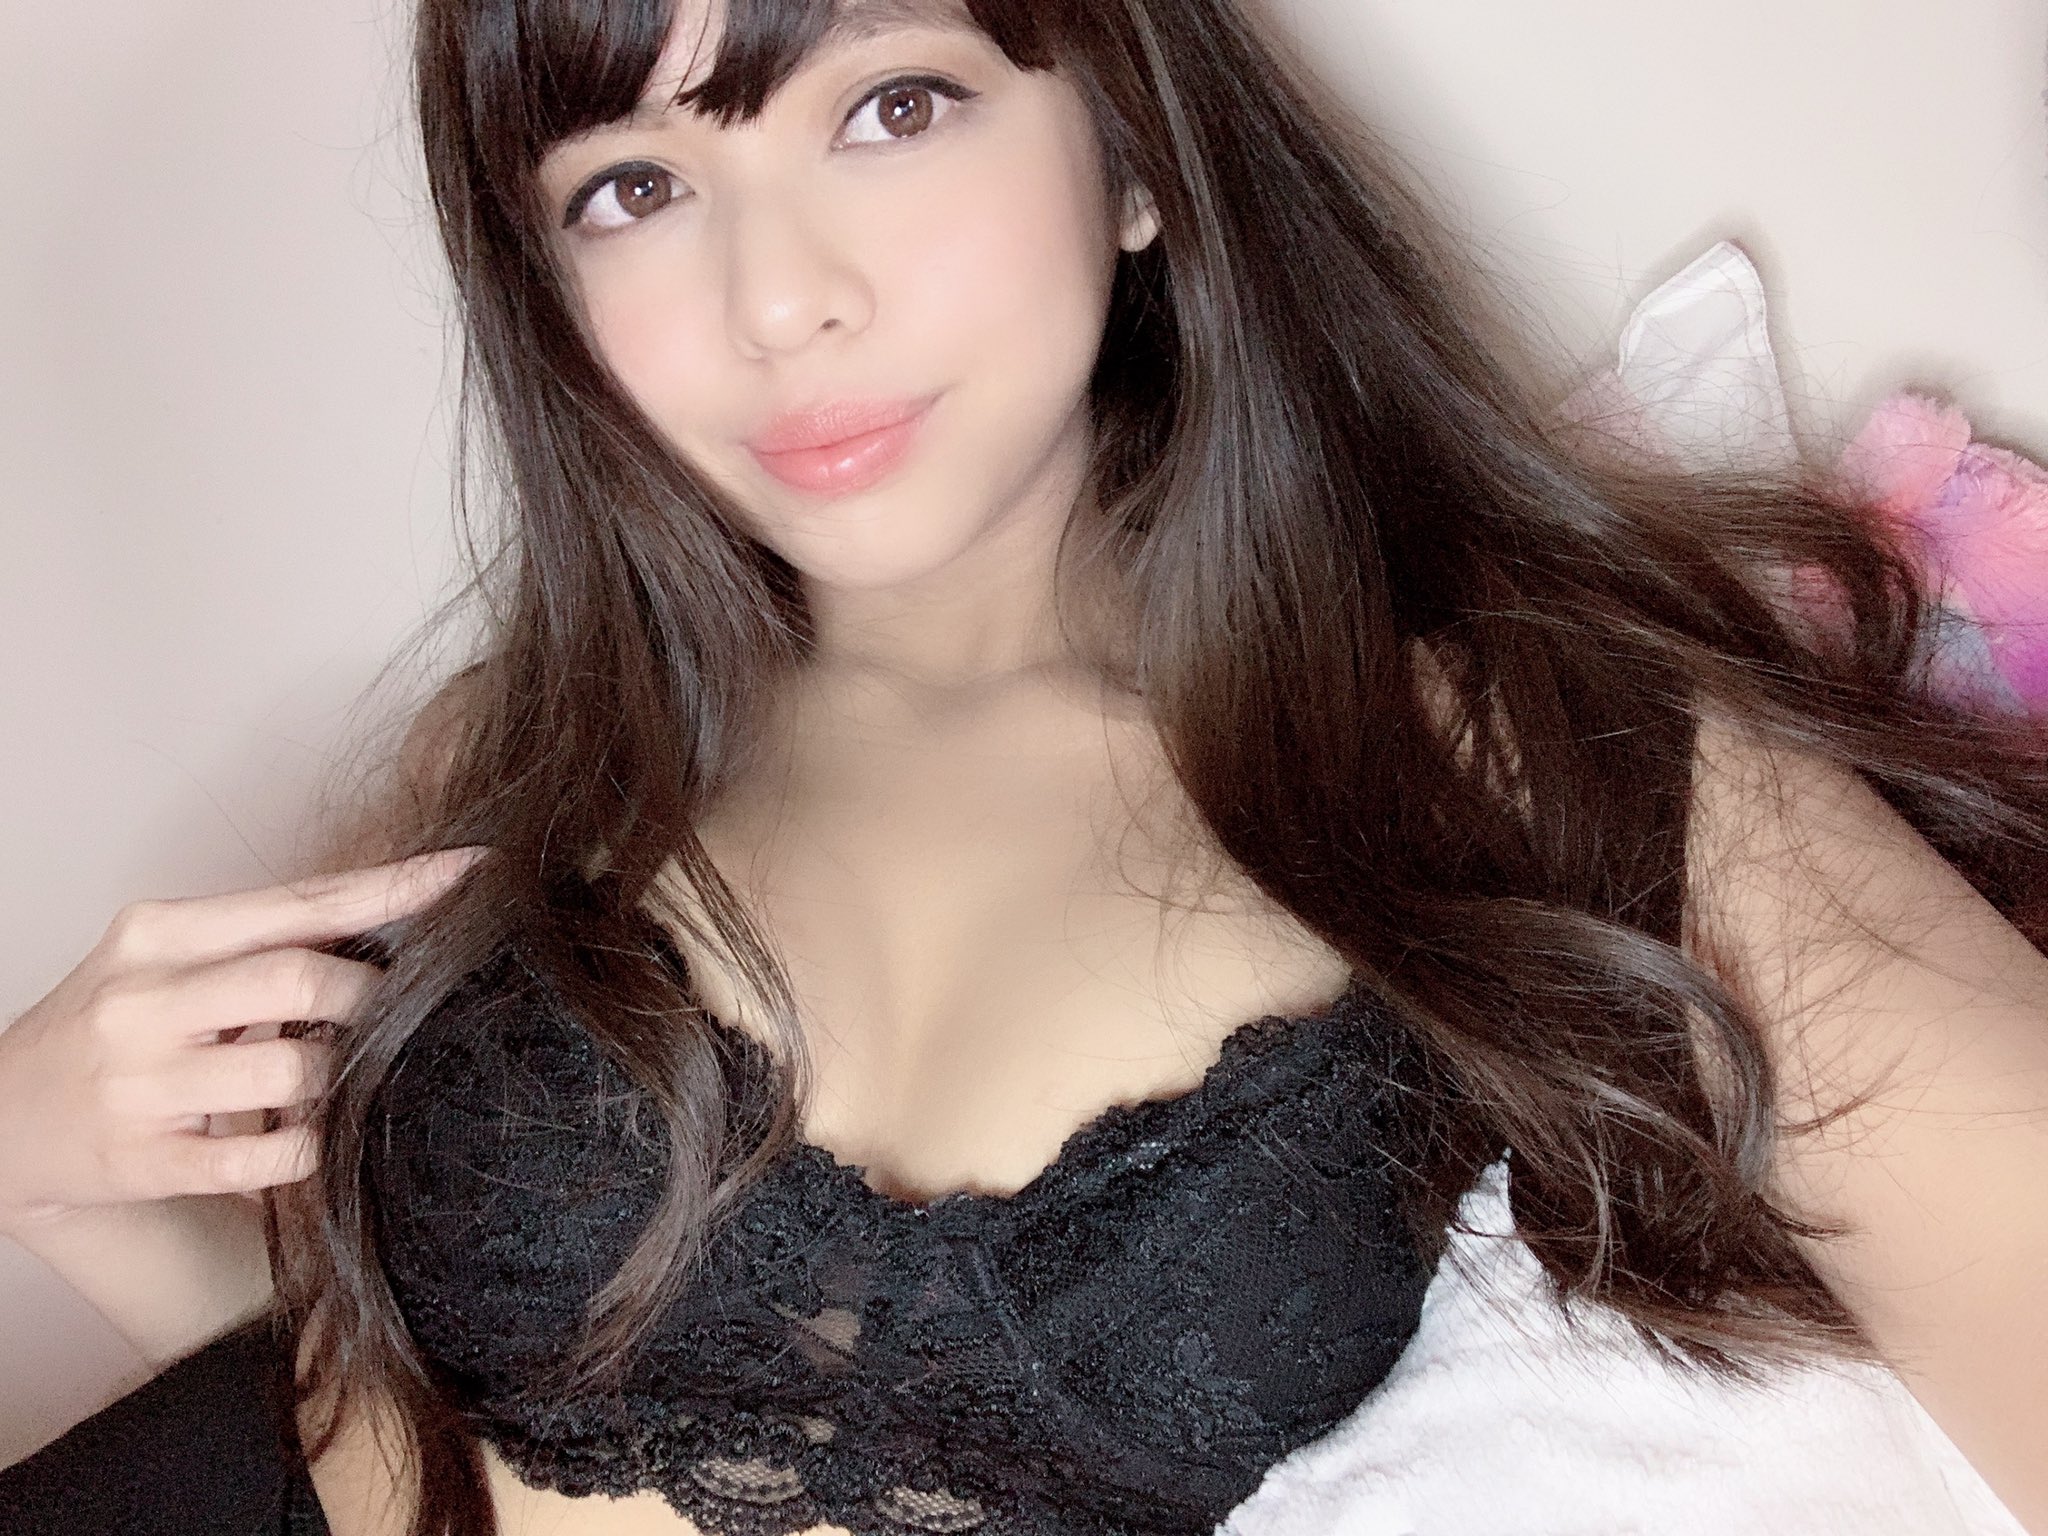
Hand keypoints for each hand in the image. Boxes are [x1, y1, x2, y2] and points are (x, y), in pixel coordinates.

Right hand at [0, 846, 486, 1235]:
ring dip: (343, 1076)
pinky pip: (268, 1156)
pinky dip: (310, 1145)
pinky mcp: (145, 1162)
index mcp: (157, 933)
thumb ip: (261, 937)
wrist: (0, 1119)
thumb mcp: (164, 958)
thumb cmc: (112, 1025)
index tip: (470, 872)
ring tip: (340, 1074)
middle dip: (371, 998)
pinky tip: (309, 1131)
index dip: (394, 889)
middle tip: (393, 1011)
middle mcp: (143, 1001)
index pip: (299, 903)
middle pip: (303, 980)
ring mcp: (141, 1085)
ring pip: (295, 1071)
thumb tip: (389, 920)